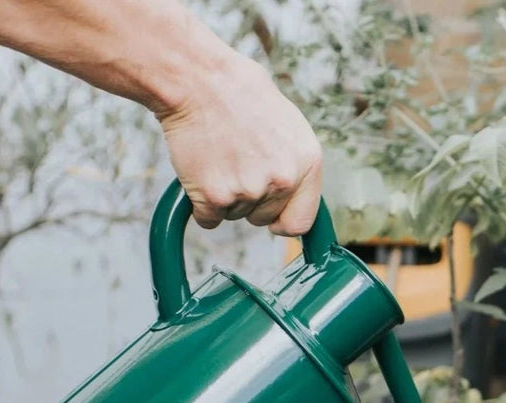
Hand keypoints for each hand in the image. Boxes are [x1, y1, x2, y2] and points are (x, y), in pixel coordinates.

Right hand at [156, 54, 321, 235]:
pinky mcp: (215, 196)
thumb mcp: (289, 126)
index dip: (284, 221)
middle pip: (264, 218)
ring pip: (234, 215)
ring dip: (224, 195)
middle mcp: (283, 181)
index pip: (301, 222)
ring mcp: (249, 191)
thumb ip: (295, 165)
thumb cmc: (240, 95)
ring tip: (219, 155)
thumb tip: (294, 194)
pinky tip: (200, 170)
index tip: (273, 219)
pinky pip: (208, 218)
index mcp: (308, 164)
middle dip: (249, 200)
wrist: (197, 78)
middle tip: (235, 162)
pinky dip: (200, 202)